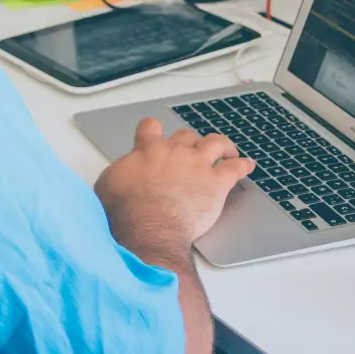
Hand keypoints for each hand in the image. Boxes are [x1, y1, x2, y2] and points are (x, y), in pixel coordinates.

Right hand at [94, 118, 254, 245]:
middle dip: (189, 142)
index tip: (155, 136)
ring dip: (222, 145)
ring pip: (216, 143)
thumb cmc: (126, 210)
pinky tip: (246, 166)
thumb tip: (116, 174)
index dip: (154, 130)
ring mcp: (198, 165)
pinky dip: (242, 165)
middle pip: (186, 135)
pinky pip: (235, 168)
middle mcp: (175, 151)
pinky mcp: (217, 183)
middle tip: (190, 152)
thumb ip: (117, 172)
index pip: (151, 126)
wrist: (149, 227)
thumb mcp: (107, 185)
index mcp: (147, 149)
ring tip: (226, 150)